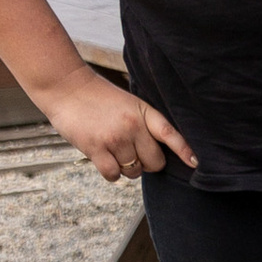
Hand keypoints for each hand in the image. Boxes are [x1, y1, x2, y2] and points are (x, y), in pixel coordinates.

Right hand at [41, 66, 194, 183]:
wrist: (65, 86)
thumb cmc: (98, 98)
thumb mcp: (128, 103)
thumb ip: (144, 125)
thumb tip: (155, 157)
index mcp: (143, 112)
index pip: (170, 133)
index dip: (184, 150)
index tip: (196, 163)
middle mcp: (132, 125)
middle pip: (155, 163)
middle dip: (146, 163)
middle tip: (131, 151)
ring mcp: (115, 138)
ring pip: (134, 172)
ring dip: (125, 167)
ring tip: (112, 148)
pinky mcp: (96, 148)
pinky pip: (113, 175)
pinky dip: (110, 173)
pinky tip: (103, 157)